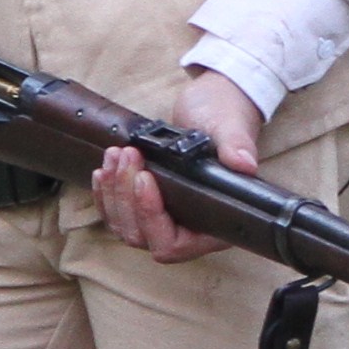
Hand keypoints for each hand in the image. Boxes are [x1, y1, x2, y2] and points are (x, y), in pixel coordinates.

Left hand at [93, 71, 262, 262]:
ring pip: (125, 226)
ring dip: (114, 192)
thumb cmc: (226, 118)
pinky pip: (117, 216)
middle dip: (127, 196)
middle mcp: (189, 230)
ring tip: (116, 155)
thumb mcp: (232, 128)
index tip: (147, 178)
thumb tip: (244, 164)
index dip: (153, 217)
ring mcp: (164, 220)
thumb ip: (237, 148)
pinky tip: (103, 171)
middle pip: (142, 236)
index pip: (175, 244)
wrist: (212, 104)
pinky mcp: (145, 207)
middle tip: (129, 157)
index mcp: (216, 225)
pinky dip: (105, 195)